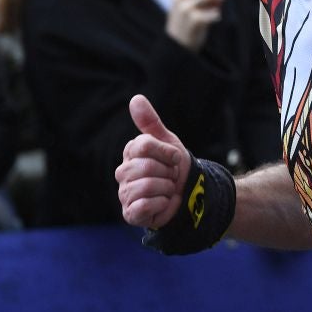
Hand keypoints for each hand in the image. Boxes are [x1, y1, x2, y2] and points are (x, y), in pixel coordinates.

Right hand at [116, 94, 191, 228]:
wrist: (188, 194)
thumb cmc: (175, 167)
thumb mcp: (167, 141)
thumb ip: (150, 121)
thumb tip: (135, 98)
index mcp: (130, 152)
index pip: (145, 145)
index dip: (167, 152)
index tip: (175, 159)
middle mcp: (123, 172)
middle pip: (147, 167)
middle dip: (168, 172)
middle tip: (170, 177)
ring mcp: (124, 193)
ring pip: (147, 186)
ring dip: (166, 189)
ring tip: (167, 190)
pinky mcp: (130, 213)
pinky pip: (144, 205)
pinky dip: (161, 204)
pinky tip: (163, 203)